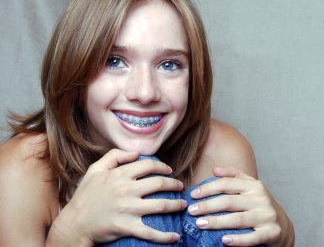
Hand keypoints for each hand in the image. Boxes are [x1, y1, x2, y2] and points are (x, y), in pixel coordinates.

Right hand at [51, 149, 185, 245]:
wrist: (74, 223)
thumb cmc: (85, 195)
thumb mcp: (95, 170)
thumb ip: (115, 156)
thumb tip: (136, 152)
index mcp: (120, 175)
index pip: (149, 166)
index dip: (163, 167)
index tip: (169, 170)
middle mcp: (126, 190)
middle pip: (159, 184)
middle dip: (174, 184)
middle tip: (180, 186)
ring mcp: (128, 209)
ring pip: (160, 205)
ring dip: (176, 205)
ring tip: (183, 205)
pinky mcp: (127, 227)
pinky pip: (150, 232)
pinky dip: (165, 236)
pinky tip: (175, 236)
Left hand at [187, 167, 287, 245]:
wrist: (283, 227)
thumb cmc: (260, 205)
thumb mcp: (251, 187)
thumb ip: (233, 175)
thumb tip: (214, 170)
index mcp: (254, 185)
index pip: (227, 184)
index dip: (208, 189)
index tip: (193, 195)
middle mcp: (261, 198)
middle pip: (229, 202)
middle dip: (208, 206)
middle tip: (192, 211)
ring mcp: (267, 216)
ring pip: (238, 219)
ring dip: (217, 222)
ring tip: (200, 224)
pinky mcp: (271, 232)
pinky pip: (252, 237)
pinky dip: (238, 239)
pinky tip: (224, 240)